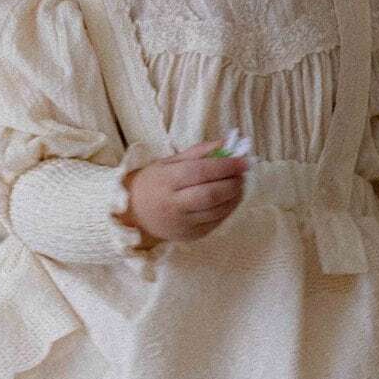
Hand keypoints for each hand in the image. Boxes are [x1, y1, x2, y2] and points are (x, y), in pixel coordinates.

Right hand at [118, 140, 249, 246]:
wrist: (134, 214)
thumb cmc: (153, 183)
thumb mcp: (169, 162)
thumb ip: (200, 152)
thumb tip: (228, 142)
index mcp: (166, 181)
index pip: (201, 172)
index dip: (225, 166)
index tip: (243, 160)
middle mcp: (173, 205)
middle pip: (211, 194)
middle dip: (233, 182)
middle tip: (242, 172)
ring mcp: (183, 223)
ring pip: (217, 210)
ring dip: (235, 195)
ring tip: (238, 183)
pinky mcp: (191, 236)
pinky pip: (216, 222)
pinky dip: (228, 208)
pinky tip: (230, 197)